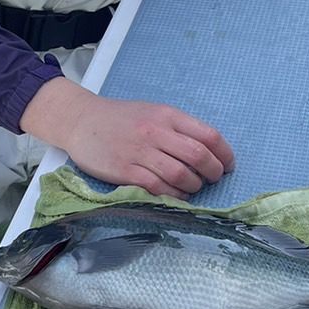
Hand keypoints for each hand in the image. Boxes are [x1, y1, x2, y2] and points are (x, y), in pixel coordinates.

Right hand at [20, 77, 234, 198]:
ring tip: (193, 187)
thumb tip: (209, 152)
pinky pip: (158, 188)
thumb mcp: (153, 112)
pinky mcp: (125, 171)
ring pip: (180, 175)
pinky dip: (173, 195)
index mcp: (167, 115)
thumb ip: (178, 129)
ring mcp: (140, 152)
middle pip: (198, 156)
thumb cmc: (120, 118)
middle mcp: (156, 132)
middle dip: (213, 173)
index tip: (228, 165)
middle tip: (213, 179)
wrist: (81, 120)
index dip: (225, 154)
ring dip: (194, 186)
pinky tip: (175, 195)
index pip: (208, 135)